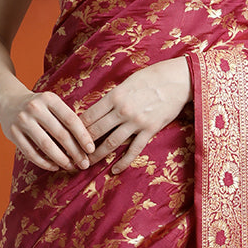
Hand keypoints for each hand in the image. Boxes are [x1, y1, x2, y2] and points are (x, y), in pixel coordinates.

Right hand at [0, 86, 95, 171]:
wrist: (7, 101)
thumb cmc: (39, 106)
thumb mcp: (52, 104)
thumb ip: (66, 118)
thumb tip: (87, 143)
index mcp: (49, 99)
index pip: (71, 120)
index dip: (83, 136)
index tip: (91, 150)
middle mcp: (35, 108)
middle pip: (60, 134)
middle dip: (75, 152)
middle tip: (84, 164)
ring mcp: (22, 121)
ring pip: (46, 146)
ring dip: (61, 159)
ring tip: (71, 167)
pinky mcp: (12, 133)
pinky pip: (31, 153)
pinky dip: (44, 163)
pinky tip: (54, 166)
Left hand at [82, 58, 192, 172]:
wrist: (178, 80)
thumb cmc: (152, 77)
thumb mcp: (127, 82)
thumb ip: (113, 97)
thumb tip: (98, 110)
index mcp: (114, 96)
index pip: (89, 115)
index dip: (77, 127)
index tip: (70, 135)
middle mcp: (122, 111)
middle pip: (96, 131)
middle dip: (82, 144)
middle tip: (73, 153)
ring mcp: (136, 122)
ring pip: (111, 143)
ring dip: (97, 155)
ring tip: (87, 163)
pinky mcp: (150, 130)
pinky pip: (134, 150)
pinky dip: (123, 161)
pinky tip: (115, 170)